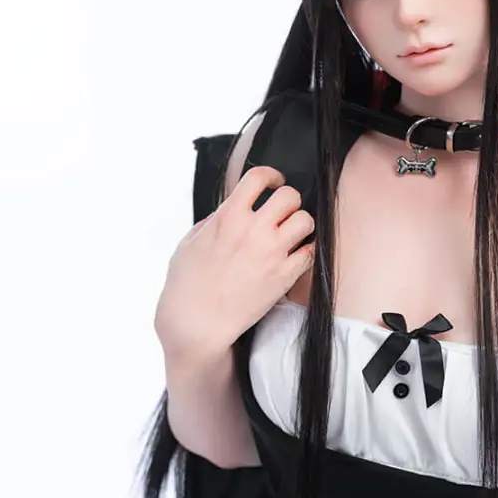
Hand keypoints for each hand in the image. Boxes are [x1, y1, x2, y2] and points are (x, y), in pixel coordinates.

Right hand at [154, 165, 315, 359]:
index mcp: (228, 217)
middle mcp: (254, 230)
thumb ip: (214, 221)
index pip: (258, 177)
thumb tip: (230, 211)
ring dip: (300, 225)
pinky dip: (306, 251)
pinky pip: (310, 252)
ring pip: (306, 221)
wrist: (197, 322)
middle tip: (284, 213)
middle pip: (290, 196)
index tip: (274, 182)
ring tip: (291, 235)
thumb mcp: (191, 242)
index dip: (271, 176)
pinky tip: (296, 256)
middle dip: (289, 202)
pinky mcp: (284, 276)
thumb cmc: (187, 285)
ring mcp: (272, 253)